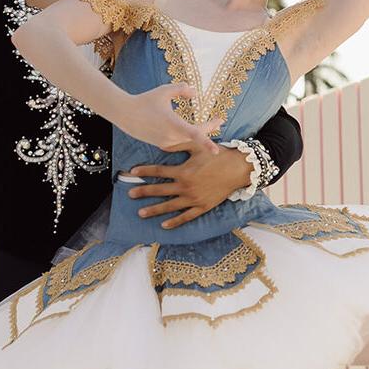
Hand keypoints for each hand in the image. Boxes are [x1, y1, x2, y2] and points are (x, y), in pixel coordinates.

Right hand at [116, 84, 223, 153]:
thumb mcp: (164, 90)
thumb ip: (181, 89)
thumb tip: (194, 92)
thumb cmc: (145, 100)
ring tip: (209, 125)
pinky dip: (185, 135)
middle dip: (208, 128)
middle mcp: (170, 136)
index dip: (207, 142)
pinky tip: (189, 129)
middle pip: (195, 135)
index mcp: (173, 124)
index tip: (216, 150)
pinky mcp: (161, 144)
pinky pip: (178, 140)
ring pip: (186, 138)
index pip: (194, 134)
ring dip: (197, 132)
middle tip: (219, 121)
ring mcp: (165, 142)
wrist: (125, 114)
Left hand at [125, 141, 253, 228]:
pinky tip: (164, 225)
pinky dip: (175, 221)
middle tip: (130, 195)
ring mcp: (194, 198)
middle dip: (143, 192)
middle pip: (160, 190)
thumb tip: (163, 143)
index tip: (132, 172)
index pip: (159, 170)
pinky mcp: (203, 207)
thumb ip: (180, 144)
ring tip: (141, 213)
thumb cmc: (218, 155)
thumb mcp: (198, 146)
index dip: (144, 171)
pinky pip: (186, 216)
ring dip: (154, 210)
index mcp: (183, 171)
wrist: (238, 169)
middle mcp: (186, 186)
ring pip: (170, 206)